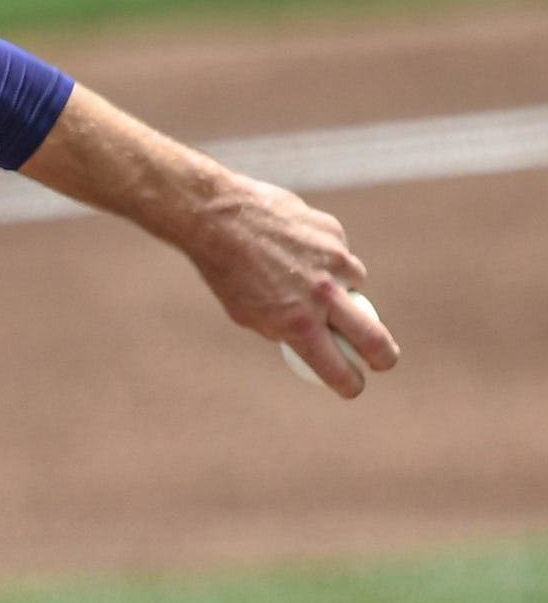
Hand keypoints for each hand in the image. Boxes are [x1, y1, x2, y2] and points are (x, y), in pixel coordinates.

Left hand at [182, 171, 400, 397]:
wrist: (217, 216)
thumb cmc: (225, 271)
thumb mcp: (246, 313)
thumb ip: (282, 329)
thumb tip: (312, 340)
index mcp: (296, 324)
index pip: (338, 368)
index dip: (349, 384)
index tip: (352, 386)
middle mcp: (321, 295)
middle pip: (374, 339)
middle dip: (384, 357)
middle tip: (382, 361)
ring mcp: (333, 262)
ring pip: (358, 285)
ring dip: (344, 288)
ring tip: (307, 274)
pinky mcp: (335, 234)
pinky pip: (340, 254)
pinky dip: (327, 257)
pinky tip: (297, 247)